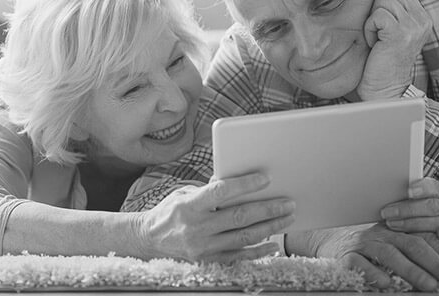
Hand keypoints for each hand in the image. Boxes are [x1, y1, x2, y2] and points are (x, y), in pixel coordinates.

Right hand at [138, 172, 294, 262]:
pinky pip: (240, 257)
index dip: (245, 184)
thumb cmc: (170, 212)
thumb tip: (235, 177)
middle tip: (289, 202)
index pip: (221, 192)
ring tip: (287, 217)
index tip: (266, 178)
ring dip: (270, 227)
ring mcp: (204, 247)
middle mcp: (196, 228)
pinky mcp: (209, 261)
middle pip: (239, 217)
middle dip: (268, 209)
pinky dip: (259, 251)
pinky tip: (274, 243)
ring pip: (244, 237)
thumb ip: (209, 189)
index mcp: (189, 206)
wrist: (149, 240)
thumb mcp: (184, 194)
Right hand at [313, 223, 438, 290]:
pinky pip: (359, 263)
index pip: (425, 237)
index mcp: (397, 231)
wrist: (328, 240)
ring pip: (389, 254)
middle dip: (437, 264)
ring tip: (429, 285)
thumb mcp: (392, 244)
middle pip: (413, 245)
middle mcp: (382, 234)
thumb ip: (415, 250)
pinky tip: (385, 284)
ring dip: (411, 270)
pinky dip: (373, 273)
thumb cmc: (367, 248)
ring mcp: (363, 244)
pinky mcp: (345, 256)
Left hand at [358, 0, 430, 100]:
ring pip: (382, 0)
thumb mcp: (391, 29)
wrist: (385, 89)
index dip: (382, 0)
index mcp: (422, 16)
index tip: (382, 24)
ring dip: (372, 19)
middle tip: (378, 32)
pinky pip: (377, 15)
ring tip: (377, 39)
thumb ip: (393, 7)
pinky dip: (369, 28)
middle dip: (376, 8)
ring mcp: (413, 26)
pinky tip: (374, 43)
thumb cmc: (381, 59)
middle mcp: (422, 19)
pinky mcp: (400, 34)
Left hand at [381, 178, 438, 252]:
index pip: (435, 187)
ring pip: (437, 223)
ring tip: (391, 224)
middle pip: (433, 206)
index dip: (423, 188)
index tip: (408, 190)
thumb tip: (388, 190)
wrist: (424, 230)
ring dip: (412, 224)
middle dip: (407, 209)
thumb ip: (406, 195)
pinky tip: (433, 236)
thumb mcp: (412, 200)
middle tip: (387, 212)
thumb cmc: (414, 211)